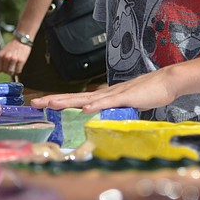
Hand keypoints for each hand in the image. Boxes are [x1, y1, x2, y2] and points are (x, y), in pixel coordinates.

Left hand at [0, 38, 31, 76]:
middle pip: (4, 71)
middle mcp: (6, 57)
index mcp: (0, 55)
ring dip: (13, 72)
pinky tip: (18, 66)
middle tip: (10, 67)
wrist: (21, 40)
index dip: (0, 70)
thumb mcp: (3, 52)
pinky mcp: (21, 61)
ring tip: (14, 67)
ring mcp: (14, 59)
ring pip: (11, 72)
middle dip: (7, 71)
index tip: (3, 69)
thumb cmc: (11, 47)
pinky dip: (18, 70)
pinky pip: (18, 71)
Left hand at [31, 65, 178, 112]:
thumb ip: (112, 110)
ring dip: (68, 101)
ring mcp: (113, 94)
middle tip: (34, 103)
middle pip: (74, 97)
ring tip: (51, 104)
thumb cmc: (146, 93)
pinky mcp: (125, 97)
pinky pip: (107, 102)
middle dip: (54, 100)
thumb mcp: (124, 105)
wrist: (165, 82)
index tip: (41, 103)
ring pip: (86, 99)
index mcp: (102, 96)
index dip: (59, 100)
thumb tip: (100, 117)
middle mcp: (104, 93)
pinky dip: (95, 106)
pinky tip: (84, 109)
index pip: (76, 99)